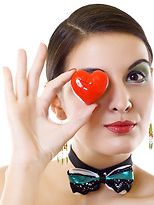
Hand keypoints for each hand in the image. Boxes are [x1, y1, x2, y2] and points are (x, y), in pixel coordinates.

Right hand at [3, 43, 96, 170]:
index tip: (73, 71)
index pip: (52, 88)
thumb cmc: (47, 147)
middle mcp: (31, 104)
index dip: (62, 79)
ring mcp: (21, 106)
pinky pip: (9, 92)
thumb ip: (79, 118)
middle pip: (35, 78)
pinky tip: (6, 68)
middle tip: (41, 45)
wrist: (34, 159)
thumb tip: (94, 106)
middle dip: (38, 62)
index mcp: (42, 107)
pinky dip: (7, 80)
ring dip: (22, 66)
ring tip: (23, 50)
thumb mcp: (67, 130)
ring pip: (22, 81)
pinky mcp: (12, 110)